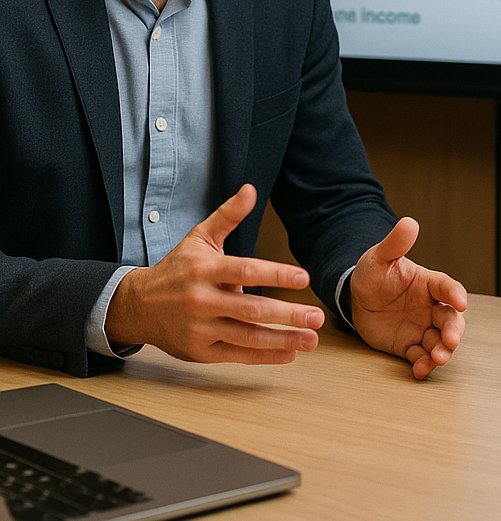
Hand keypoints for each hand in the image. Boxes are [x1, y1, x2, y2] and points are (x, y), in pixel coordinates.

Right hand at [105, 184, 323, 363]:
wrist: (137, 305)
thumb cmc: (176, 269)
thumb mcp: (199, 237)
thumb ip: (228, 215)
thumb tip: (251, 189)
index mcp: (205, 270)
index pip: (246, 271)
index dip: (276, 275)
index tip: (303, 278)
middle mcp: (202, 301)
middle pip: (251, 310)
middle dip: (288, 315)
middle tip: (317, 317)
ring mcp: (201, 329)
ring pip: (247, 337)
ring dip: (283, 340)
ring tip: (311, 339)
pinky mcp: (200, 352)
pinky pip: (237, 355)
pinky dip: (264, 356)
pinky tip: (288, 353)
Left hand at [350, 217, 466, 379]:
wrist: (356, 296)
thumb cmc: (373, 272)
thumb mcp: (380, 257)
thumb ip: (395, 243)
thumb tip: (409, 222)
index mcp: (428, 283)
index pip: (447, 287)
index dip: (456, 294)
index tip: (461, 303)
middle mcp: (430, 307)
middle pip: (450, 319)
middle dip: (453, 331)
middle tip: (450, 340)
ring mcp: (420, 327)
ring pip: (439, 341)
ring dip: (442, 351)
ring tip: (437, 358)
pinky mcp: (408, 344)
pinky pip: (420, 356)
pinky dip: (423, 364)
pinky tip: (419, 370)